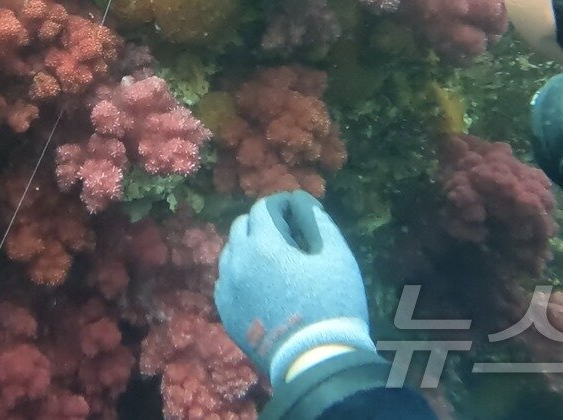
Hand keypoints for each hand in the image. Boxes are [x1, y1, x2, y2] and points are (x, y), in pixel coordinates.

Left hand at [215, 191, 374, 386]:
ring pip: (230, 253)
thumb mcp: (337, 257)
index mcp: (263, 245)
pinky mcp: (225, 313)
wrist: (315, 360)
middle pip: (241, 226)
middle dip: (262, 222)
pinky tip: (259, 284)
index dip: (281, 204)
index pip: (263, 208)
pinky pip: (225, 281)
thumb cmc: (332, 305)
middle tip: (287, 234)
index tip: (295, 210)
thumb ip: (318, 222)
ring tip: (273, 259)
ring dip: (248, 247)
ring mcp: (227, 289)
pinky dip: (239, 274)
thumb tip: (303, 202)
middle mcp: (237, 262)